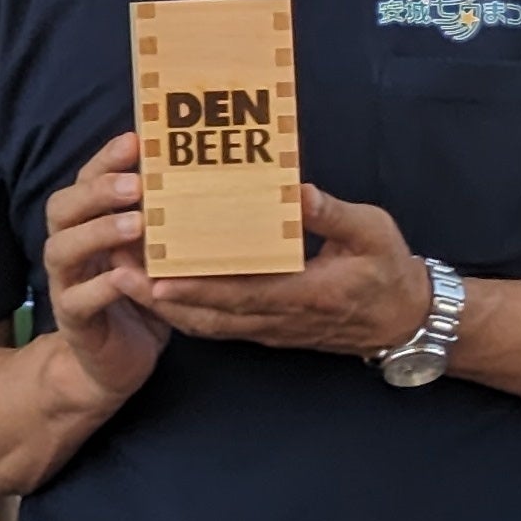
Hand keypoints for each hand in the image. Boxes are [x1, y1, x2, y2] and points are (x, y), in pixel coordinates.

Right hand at [37, 132, 168, 412]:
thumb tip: (209, 180)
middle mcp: (69, 248)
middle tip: (138, 184)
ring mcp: (65, 283)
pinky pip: (79, 299)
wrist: (113, 362)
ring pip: (62, 249)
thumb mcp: (154, 254)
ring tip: (136, 225)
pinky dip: (102, 286)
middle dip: (97, 191)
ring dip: (97, 232)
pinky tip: (128, 277)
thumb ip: (164, 222)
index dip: (105, 159)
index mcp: (87, 225)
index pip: (85, 181)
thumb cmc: (141, 298)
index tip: (135, 140)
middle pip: (62, 208)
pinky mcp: (74, 320)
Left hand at [142, 186, 433, 359]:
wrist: (405, 320)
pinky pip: (218, 325)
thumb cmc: (388, 270)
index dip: (195, 290)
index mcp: (305, 294)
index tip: (155, 279)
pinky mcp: (267, 328)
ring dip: (165, 305)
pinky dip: (185, 311)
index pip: (240, 295)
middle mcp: (280, 318)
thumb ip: (333, 215)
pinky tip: (156, 290)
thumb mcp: (372, 234)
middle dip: (160, 297)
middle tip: (115, 270)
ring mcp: (270, 328)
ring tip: (123, 275)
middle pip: (210, 313)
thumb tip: (296, 192)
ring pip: (208, 323)